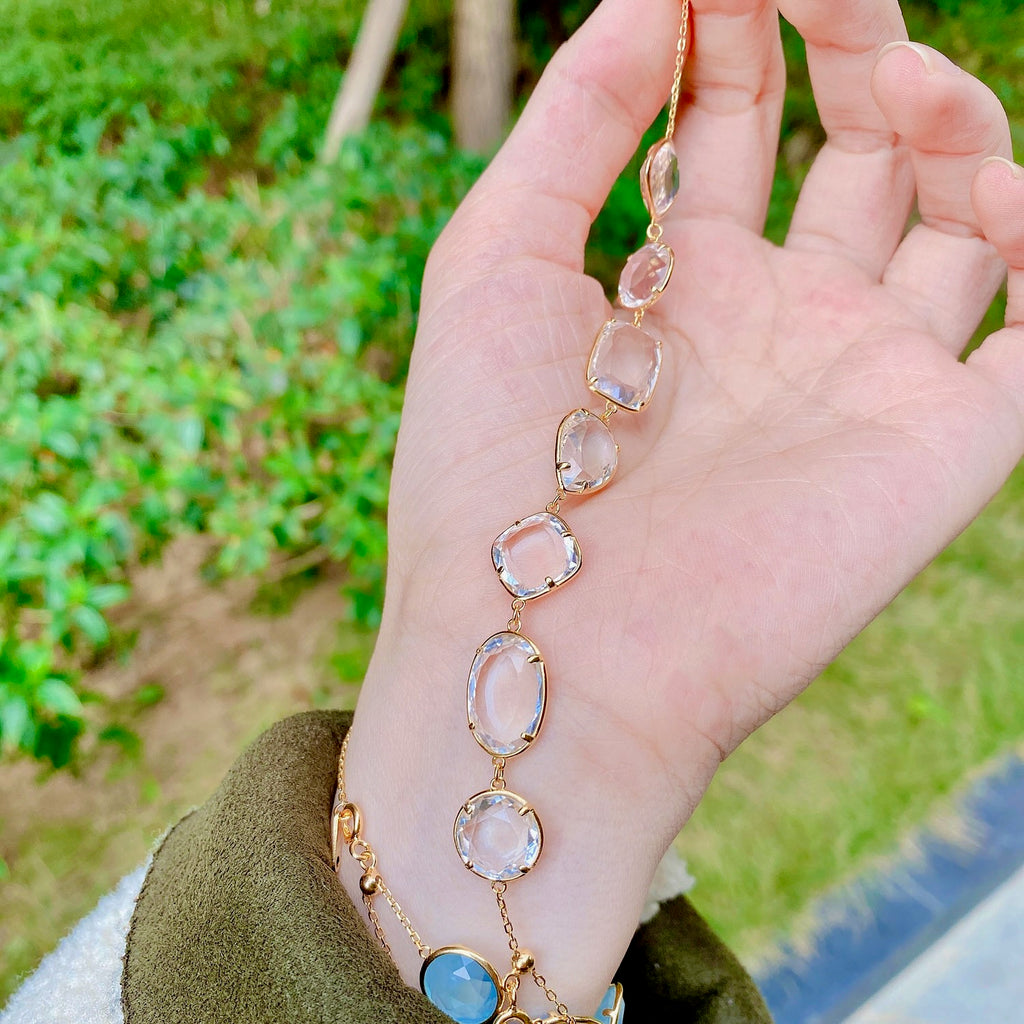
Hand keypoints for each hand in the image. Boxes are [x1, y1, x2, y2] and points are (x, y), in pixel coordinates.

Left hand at [343, 0, 1023, 1012]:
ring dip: (940, 115)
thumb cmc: (493, 467)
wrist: (552, 646)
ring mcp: (859, 379)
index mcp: (670, 286)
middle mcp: (772, 324)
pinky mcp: (936, 445)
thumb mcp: (494, 264)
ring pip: (951, 214)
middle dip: (843, 42)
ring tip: (889, 71)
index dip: (729, 30)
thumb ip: (571, 124)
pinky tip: (988, 181)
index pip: (724, 127)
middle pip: (845, 149)